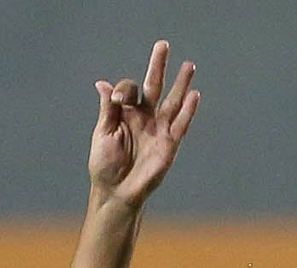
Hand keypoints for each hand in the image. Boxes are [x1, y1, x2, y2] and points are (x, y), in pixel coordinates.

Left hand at [89, 40, 199, 207]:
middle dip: (158, 67)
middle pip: (153, 86)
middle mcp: (144, 118)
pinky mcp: (169, 144)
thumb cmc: (104, 166)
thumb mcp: (102, 135)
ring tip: (188, 65)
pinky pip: (181, 124)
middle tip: (162, 45)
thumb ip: (107, 110)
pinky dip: (187, 110)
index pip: (129, 90)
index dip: (124, 90)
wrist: (116, 193)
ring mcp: (158, 129)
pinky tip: (194, 95)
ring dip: (180, 84)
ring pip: (172, 101)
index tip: (117, 99)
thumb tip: (103, 84)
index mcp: (125, 115)